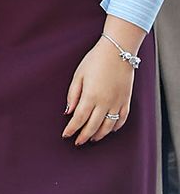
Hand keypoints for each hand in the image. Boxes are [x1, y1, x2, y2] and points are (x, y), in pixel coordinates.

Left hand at [63, 21, 141, 144]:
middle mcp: (105, 102)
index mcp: (91, 96)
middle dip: (84, 136)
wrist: (118, 52)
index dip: (72, 129)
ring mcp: (118, 102)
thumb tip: (68, 112)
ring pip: (109, 126)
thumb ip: (73, 95)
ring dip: (99, 134)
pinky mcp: (127, 100)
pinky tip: (110, 130)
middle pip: (93, 126)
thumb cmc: (95, 61)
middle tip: (77, 142)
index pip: (79, 119)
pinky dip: (116, 127)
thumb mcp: (78, 75)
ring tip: (92, 138)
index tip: (66, 135)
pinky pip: (123, 119)